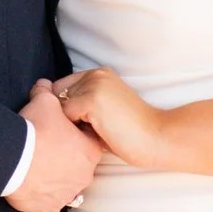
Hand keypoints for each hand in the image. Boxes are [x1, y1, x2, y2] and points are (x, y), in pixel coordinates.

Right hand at [5, 80, 107, 211]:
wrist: (12, 158)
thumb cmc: (34, 129)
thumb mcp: (43, 102)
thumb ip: (47, 92)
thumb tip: (44, 84)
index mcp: (90, 150)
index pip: (90, 141)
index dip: (76, 134)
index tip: (60, 131)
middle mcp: (84, 175)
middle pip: (79, 165)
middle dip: (67, 157)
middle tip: (47, 148)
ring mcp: (68, 194)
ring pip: (66, 185)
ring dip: (56, 177)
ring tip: (37, 166)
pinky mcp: (50, 208)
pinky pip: (50, 202)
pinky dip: (43, 195)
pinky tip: (32, 184)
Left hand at [55, 66, 172, 170]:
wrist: (156, 138)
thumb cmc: (132, 131)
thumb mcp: (106, 108)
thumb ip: (85, 102)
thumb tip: (56, 110)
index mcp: (100, 73)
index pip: (62, 86)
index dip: (66, 108)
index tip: (84, 123)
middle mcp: (96, 74)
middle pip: (57, 95)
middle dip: (65, 114)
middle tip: (91, 129)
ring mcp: (93, 85)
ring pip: (59, 105)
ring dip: (70, 122)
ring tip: (94, 131)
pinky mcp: (91, 99)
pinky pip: (66, 115)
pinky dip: (75, 129)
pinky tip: (96, 134)